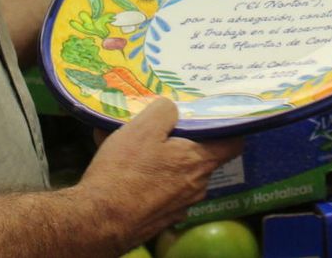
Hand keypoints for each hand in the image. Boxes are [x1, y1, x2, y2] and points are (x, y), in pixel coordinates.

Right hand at [75, 99, 242, 250]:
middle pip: (201, 157)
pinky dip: (148, 178)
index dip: (228, 128)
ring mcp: (178, 206)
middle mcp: (196, 187)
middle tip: (164, 127)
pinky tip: (123, 169)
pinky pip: (159, 190)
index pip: (233, 143)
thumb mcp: (144, 128)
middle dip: (184, 141)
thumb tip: (171, 109)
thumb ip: (164, 111)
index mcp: (199, 162)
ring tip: (135, 146)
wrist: (98, 222)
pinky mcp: (158, 218)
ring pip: (177, 174)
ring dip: (162, 159)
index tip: (213, 116)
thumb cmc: (125, 173)